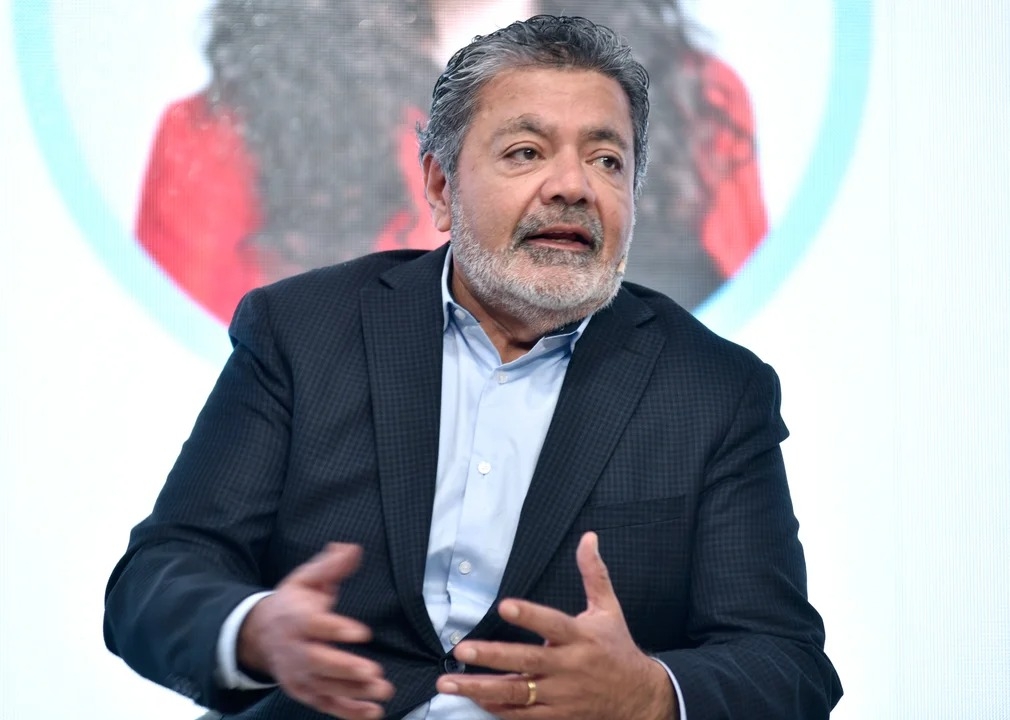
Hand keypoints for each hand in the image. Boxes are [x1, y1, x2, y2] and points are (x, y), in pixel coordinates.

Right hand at [238, 543, 393, 718]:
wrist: (258, 634)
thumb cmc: (290, 605)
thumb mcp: (306, 579)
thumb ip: (331, 566)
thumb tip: (351, 549)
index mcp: (296, 619)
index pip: (316, 626)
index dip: (337, 630)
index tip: (361, 632)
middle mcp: (296, 651)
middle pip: (320, 662)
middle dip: (346, 669)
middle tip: (372, 671)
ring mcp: (299, 675)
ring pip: (326, 687)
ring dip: (354, 692)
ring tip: (382, 690)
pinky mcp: (305, 692)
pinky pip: (327, 705)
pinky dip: (349, 712)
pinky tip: (372, 712)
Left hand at [435, 532, 676, 718]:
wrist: (638, 699)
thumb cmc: (617, 648)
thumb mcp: (609, 609)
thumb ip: (594, 574)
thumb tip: (588, 538)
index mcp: (581, 637)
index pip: (552, 624)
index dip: (529, 615)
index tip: (504, 606)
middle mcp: (569, 667)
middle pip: (527, 661)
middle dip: (492, 656)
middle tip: (462, 650)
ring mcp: (560, 695)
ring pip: (517, 693)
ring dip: (481, 689)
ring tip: (448, 683)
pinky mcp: (556, 715)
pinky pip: (522, 715)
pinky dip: (497, 709)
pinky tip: (473, 700)